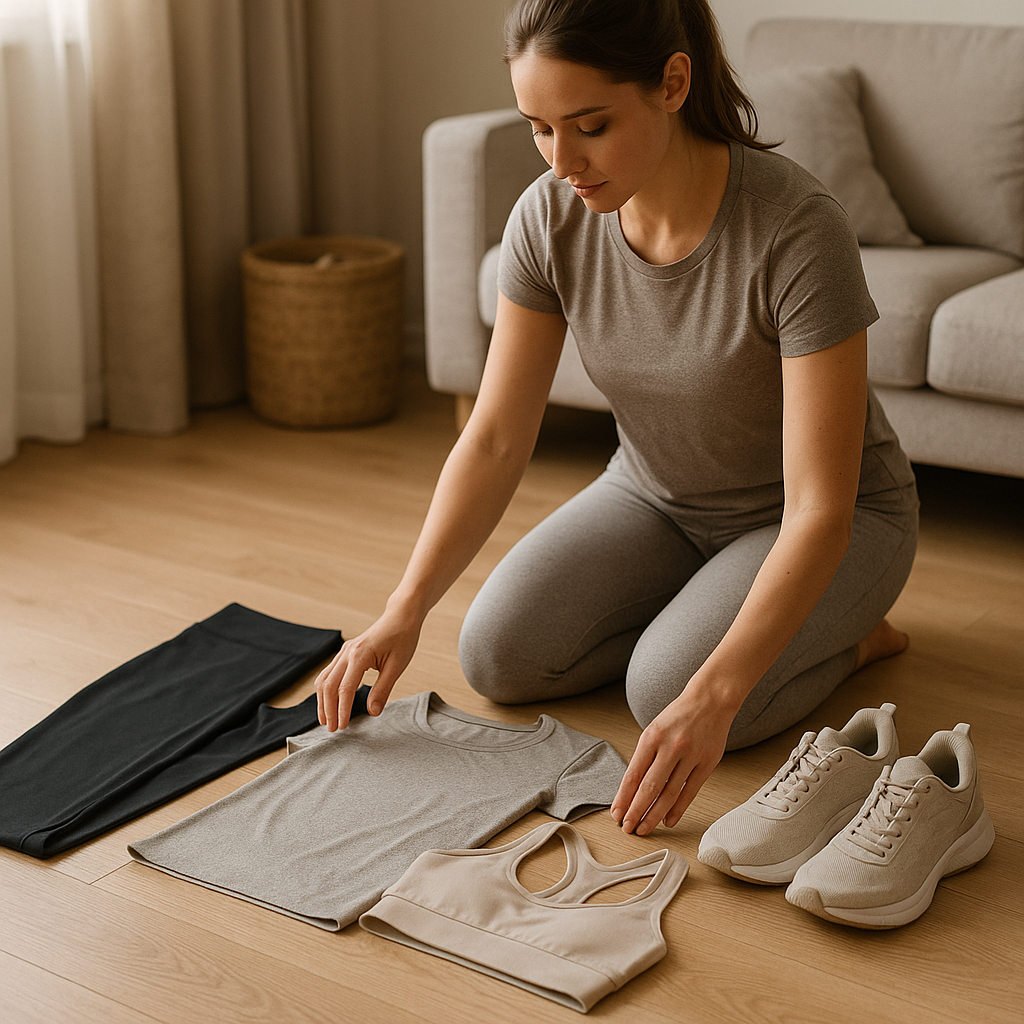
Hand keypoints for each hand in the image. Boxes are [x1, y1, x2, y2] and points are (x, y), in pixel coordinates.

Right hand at [314, 609, 421, 730]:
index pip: (345, 689)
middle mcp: (347, 653)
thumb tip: (372, 712)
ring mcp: (344, 651)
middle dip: (328, 709)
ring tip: (326, 720)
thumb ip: (383, 689)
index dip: (342, 710)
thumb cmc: (402, 638)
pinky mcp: (345, 653)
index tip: (343, 727)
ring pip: (324, 679)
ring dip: (323, 701)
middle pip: (328, 686)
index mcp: (359, 655)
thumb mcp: (397, 666)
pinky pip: (329, 673)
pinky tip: (329, 702)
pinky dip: (326, 690)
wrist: (401, 617)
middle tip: (332, 729)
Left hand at [611, 686, 733, 834]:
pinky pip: (690, 792)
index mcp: (651, 737)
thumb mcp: (654, 730)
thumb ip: (645, 757)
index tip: (616, 814)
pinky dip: (678, 809)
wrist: (710, 700)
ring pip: (669, 794)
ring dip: (655, 815)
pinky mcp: (707, 763)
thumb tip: (632, 790)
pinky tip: (668, 820)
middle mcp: (670, 746)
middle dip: (636, 811)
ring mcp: (690, 755)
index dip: (623, 797)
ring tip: (645, 828)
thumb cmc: (678, 716)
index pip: (633, 774)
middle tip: (628, 827)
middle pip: (649, 788)